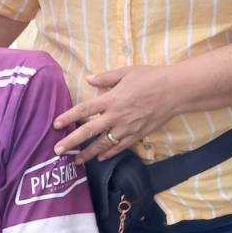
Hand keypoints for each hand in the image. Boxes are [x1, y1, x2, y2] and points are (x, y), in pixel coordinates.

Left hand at [53, 65, 179, 160]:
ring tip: (76, 160)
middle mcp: (116, 116)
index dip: (68, 117)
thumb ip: (106, 78)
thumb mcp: (127, 72)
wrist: (175, 91)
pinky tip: (100, 158)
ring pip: (103, 144)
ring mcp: (127, 128)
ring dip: (88, 153)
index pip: (84, 110)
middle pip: (89, 131)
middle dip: (72, 142)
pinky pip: (120, 147)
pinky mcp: (138, 135)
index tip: (56, 124)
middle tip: (57, 151)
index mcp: (111, 99)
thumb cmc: (151, 78)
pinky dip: (109, 153)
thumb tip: (89, 78)